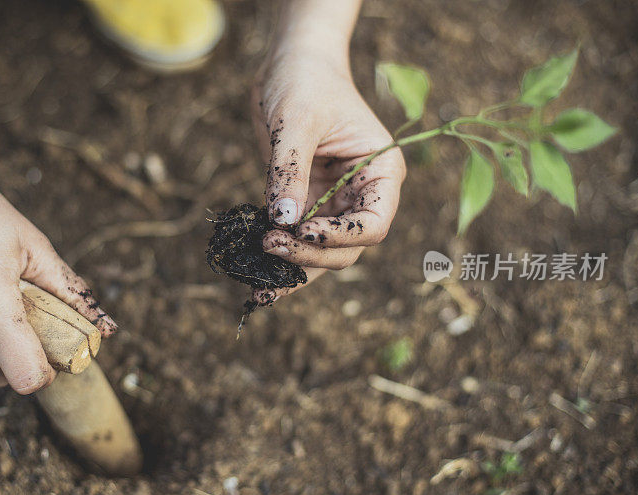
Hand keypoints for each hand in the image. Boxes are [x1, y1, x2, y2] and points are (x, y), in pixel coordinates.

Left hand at [251, 47, 405, 302]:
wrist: (290, 65)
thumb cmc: (305, 81)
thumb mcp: (296, 121)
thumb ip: (290, 172)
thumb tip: (282, 222)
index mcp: (381, 173)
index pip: (373, 224)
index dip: (340, 236)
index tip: (300, 230)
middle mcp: (362, 194)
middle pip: (346, 247)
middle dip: (309, 254)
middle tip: (268, 245)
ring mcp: (333, 203)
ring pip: (321, 253)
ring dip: (293, 269)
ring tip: (259, 287)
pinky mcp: (304, 204)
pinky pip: (296, 240)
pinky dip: (279, 259)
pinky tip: (257, 278)